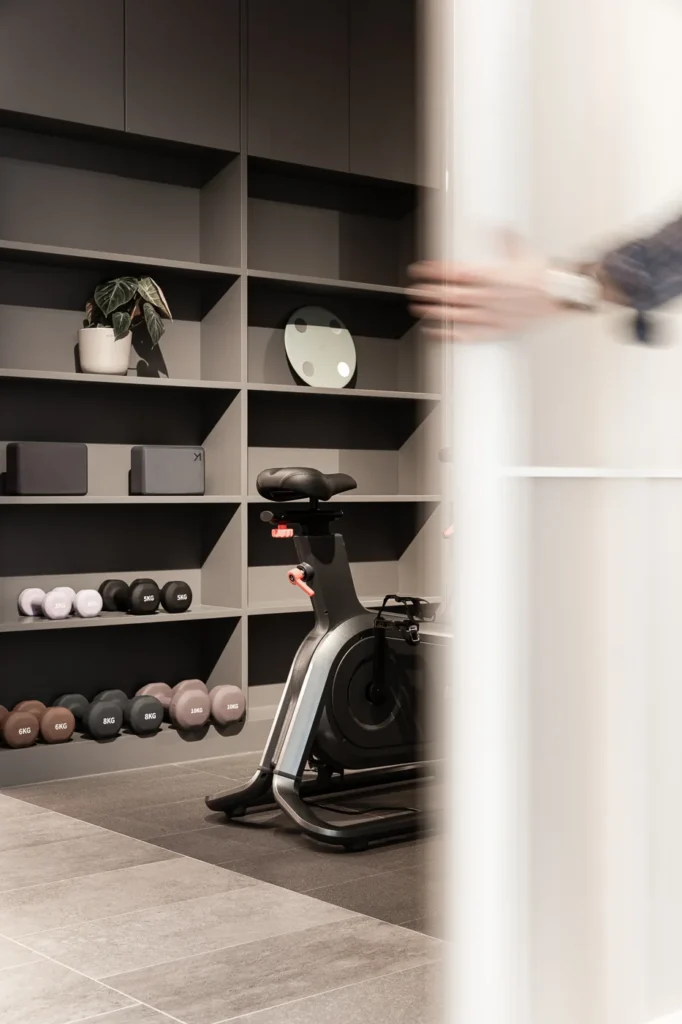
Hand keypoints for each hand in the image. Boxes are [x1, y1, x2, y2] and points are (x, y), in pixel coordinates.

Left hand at [407, 237, 559, 339]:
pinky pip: (468, 335)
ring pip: (455, 314)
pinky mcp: (496, 330)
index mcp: (491, 276)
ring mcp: (490, 315)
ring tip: (418, 308)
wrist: (560, 296)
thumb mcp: (523, 253)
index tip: (420, 270)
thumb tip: (497, 226)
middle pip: (451, 295)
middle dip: (429, 292)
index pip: (455, 273)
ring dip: (435, 312)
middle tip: (413, 290)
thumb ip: (505, 239)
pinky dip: (449, 335)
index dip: (435, 271)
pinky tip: (435, 332)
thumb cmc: (543, 278)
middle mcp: (487, 296)